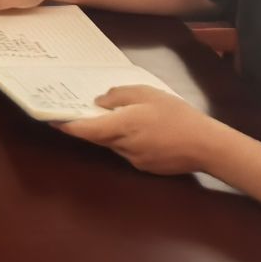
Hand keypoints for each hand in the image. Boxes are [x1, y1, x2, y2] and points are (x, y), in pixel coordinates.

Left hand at [59, 87, 227, 175]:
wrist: (206, 146)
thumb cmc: (178, 115)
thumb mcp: (149, 94)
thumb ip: (120, 96)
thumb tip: (99, 102)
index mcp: (124, 126)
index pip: (88, 129)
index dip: (69, 126)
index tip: (53, 119)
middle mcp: (125, 146)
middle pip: (98, 138)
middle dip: (88, 127)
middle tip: (78, 112)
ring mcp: (135, 159)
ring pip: (113, 145)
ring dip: (109, 133)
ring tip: (114, 117)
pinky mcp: (145, 167)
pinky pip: (127, 152)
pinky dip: (125, 141)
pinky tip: (138, 131)